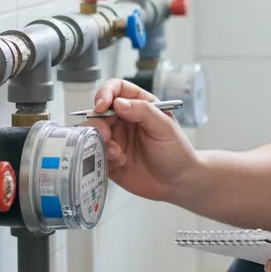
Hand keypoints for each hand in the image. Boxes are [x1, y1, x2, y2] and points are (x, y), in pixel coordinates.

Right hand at [83, 78, 196, 201]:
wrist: (177, 182)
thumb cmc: (177, 152)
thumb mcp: (164, 127)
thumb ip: (143, 111)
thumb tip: (118, 103)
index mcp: (139, 105)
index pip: (116, 89)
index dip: (105, 93)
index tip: (102, 106)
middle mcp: (124, 120)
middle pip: (98, 111)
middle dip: (98, 122)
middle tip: (106, 134)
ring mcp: (116, 138)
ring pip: (93, 132)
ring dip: (99, 140)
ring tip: (116, 152)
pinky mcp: (109, 157)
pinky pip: (95, 152)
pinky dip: (103, 156)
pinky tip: (120, 162)